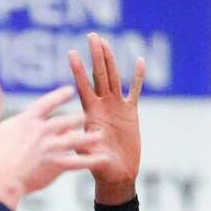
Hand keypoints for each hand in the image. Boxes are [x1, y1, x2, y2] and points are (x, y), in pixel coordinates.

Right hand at [0, 81, 105, 210]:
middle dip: (79, 118)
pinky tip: (104, 159)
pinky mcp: (58, 165)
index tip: (70, 90)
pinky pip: (80, 161)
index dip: (60, 95)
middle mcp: (44, 131)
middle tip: (87, 117)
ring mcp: (52, 148)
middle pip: (68, 120)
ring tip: (101, 135)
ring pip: (78, 138)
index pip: (48, 102)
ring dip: (90, 136)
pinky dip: (93, 160)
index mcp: (28, 120)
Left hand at [69, 33, 144, 204]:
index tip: (71, 52)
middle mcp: (103, 105)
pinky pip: (135, 91)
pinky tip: (139, 61)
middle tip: (92, 35)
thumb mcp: (88, 155)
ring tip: (105, 42)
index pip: (83, 86)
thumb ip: (84, 144)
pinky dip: (138, 77)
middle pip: (99, 75)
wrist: (117, 174)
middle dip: (96, 55)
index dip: (78, 70)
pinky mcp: (131, 112)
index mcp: (90, 113)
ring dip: (111, 60)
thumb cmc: (99, 167)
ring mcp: (117, 107)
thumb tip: (78, 137)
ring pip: (114, 78)